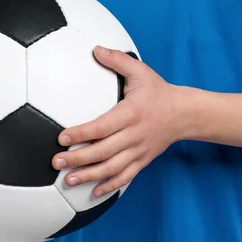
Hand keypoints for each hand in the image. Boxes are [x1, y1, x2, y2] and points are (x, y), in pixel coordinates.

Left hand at [52, 46, 182, 197]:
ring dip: (89, 176)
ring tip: (68, 180)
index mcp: (131, 114)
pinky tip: (93, 192)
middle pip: (103, 151)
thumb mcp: (141, 72)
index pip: (102, 127)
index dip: (81, 134)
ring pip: (112, 168)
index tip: (61, 138)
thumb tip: (95, 49)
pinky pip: (125, 177)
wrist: (185, 114)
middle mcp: (134, 135)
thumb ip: (117, 60)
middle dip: (78, 158)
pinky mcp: (143, 161)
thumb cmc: (159, 92)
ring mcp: (139, 151)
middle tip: (56, 162)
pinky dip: (109, 186)